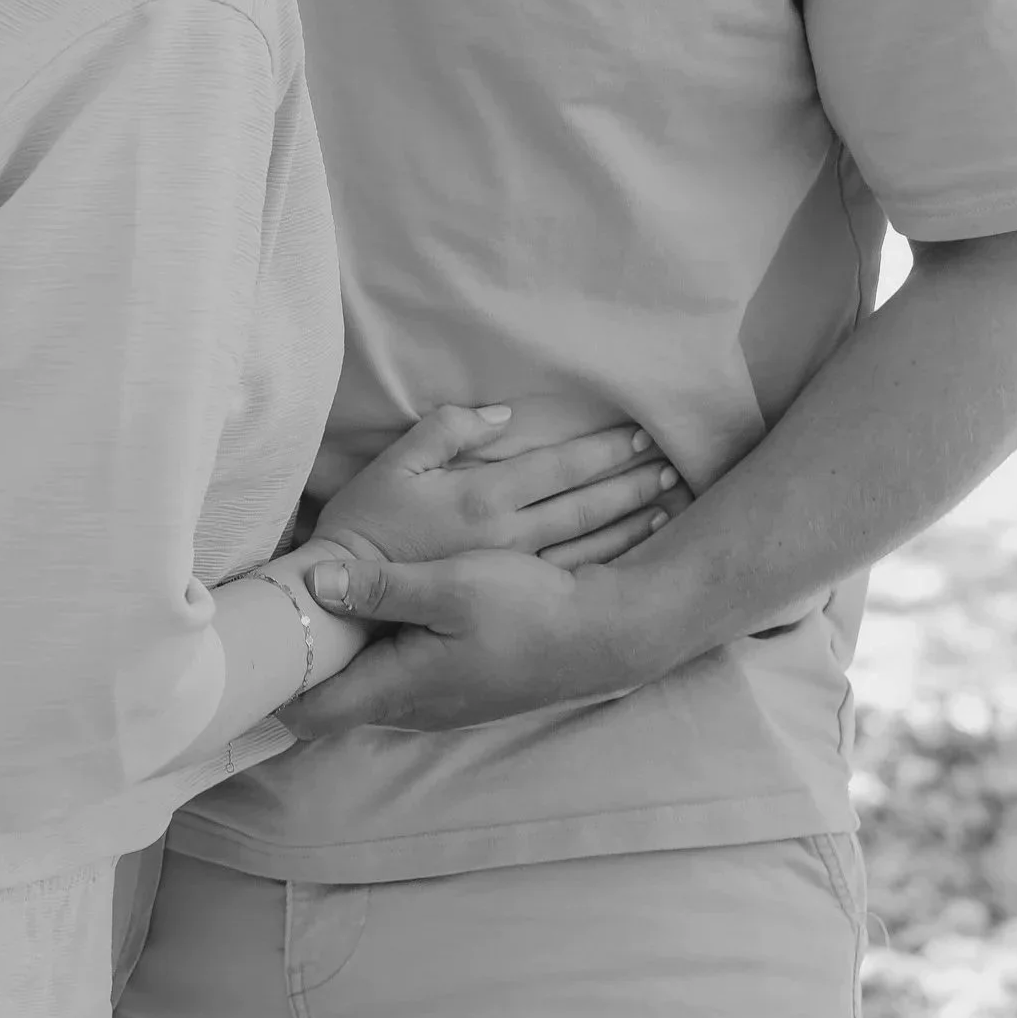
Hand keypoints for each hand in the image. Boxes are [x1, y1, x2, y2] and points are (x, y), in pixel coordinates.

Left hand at [282, 537, 678, 736]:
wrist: (604, 633)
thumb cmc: (528, 612)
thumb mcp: (450, 586)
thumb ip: (381, 587)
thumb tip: (315, 586)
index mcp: (399, 688)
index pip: (313, 712)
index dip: (271, 695)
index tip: (238, 669)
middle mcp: (411, 706)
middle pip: (333, 698)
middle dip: (299, 667)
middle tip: (262, 627)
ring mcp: (436, 701)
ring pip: (366, 684)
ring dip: (339, 656)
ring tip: (303, 616)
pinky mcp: (457, 685)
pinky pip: (397, 674)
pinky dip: (375, 649)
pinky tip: (371, 613)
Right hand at [310, 399, 681, 573]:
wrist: (342, 602)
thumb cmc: (363, 528)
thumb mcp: (394, 465)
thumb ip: (446, 431)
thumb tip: (498, 415)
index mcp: (484, 498)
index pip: (560, 469)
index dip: (604, 450)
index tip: (641, 435)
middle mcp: (509, 537)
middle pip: (586, 505)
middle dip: (631, 482)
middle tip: (674, 467)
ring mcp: (511, 574)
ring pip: (588, 544)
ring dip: (629, 521)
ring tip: (667, 503)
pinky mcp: (505, 602)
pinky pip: (571, 578)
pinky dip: (608, 561)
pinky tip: (631, 550)